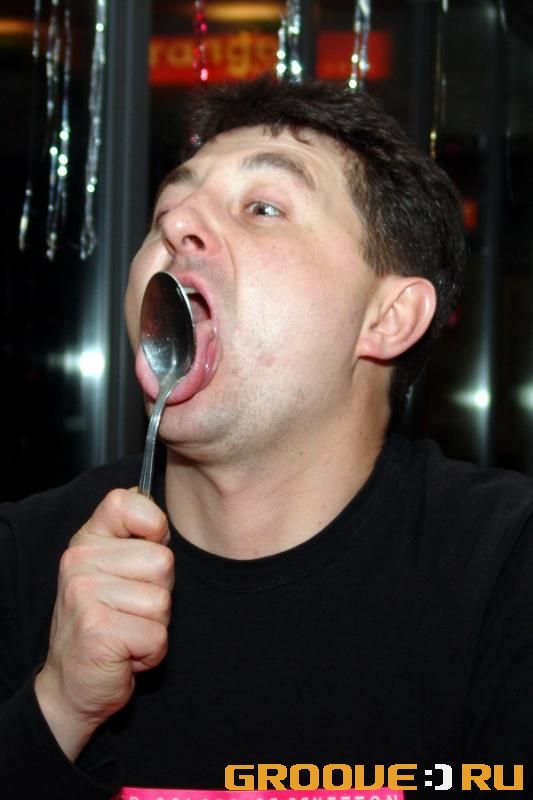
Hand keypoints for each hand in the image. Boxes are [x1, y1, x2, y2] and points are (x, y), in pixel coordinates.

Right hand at [34, 488, 173, 760]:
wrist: (72, 685)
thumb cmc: (103, 623)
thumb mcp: (113, 570)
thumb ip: (133, 537)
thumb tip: (150, 502)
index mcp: (87, 540)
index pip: (129, 502)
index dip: (153, 527)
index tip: (143, 553)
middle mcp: (79, 561)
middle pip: (163, 561)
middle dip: (159, 593)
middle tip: (130, 610)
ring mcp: (85, 594)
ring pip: (162, 601)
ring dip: (155, 625)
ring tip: (126, 631)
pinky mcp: (98, 629)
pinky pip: (157, 635)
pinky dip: (150, 651)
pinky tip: (125, 652)